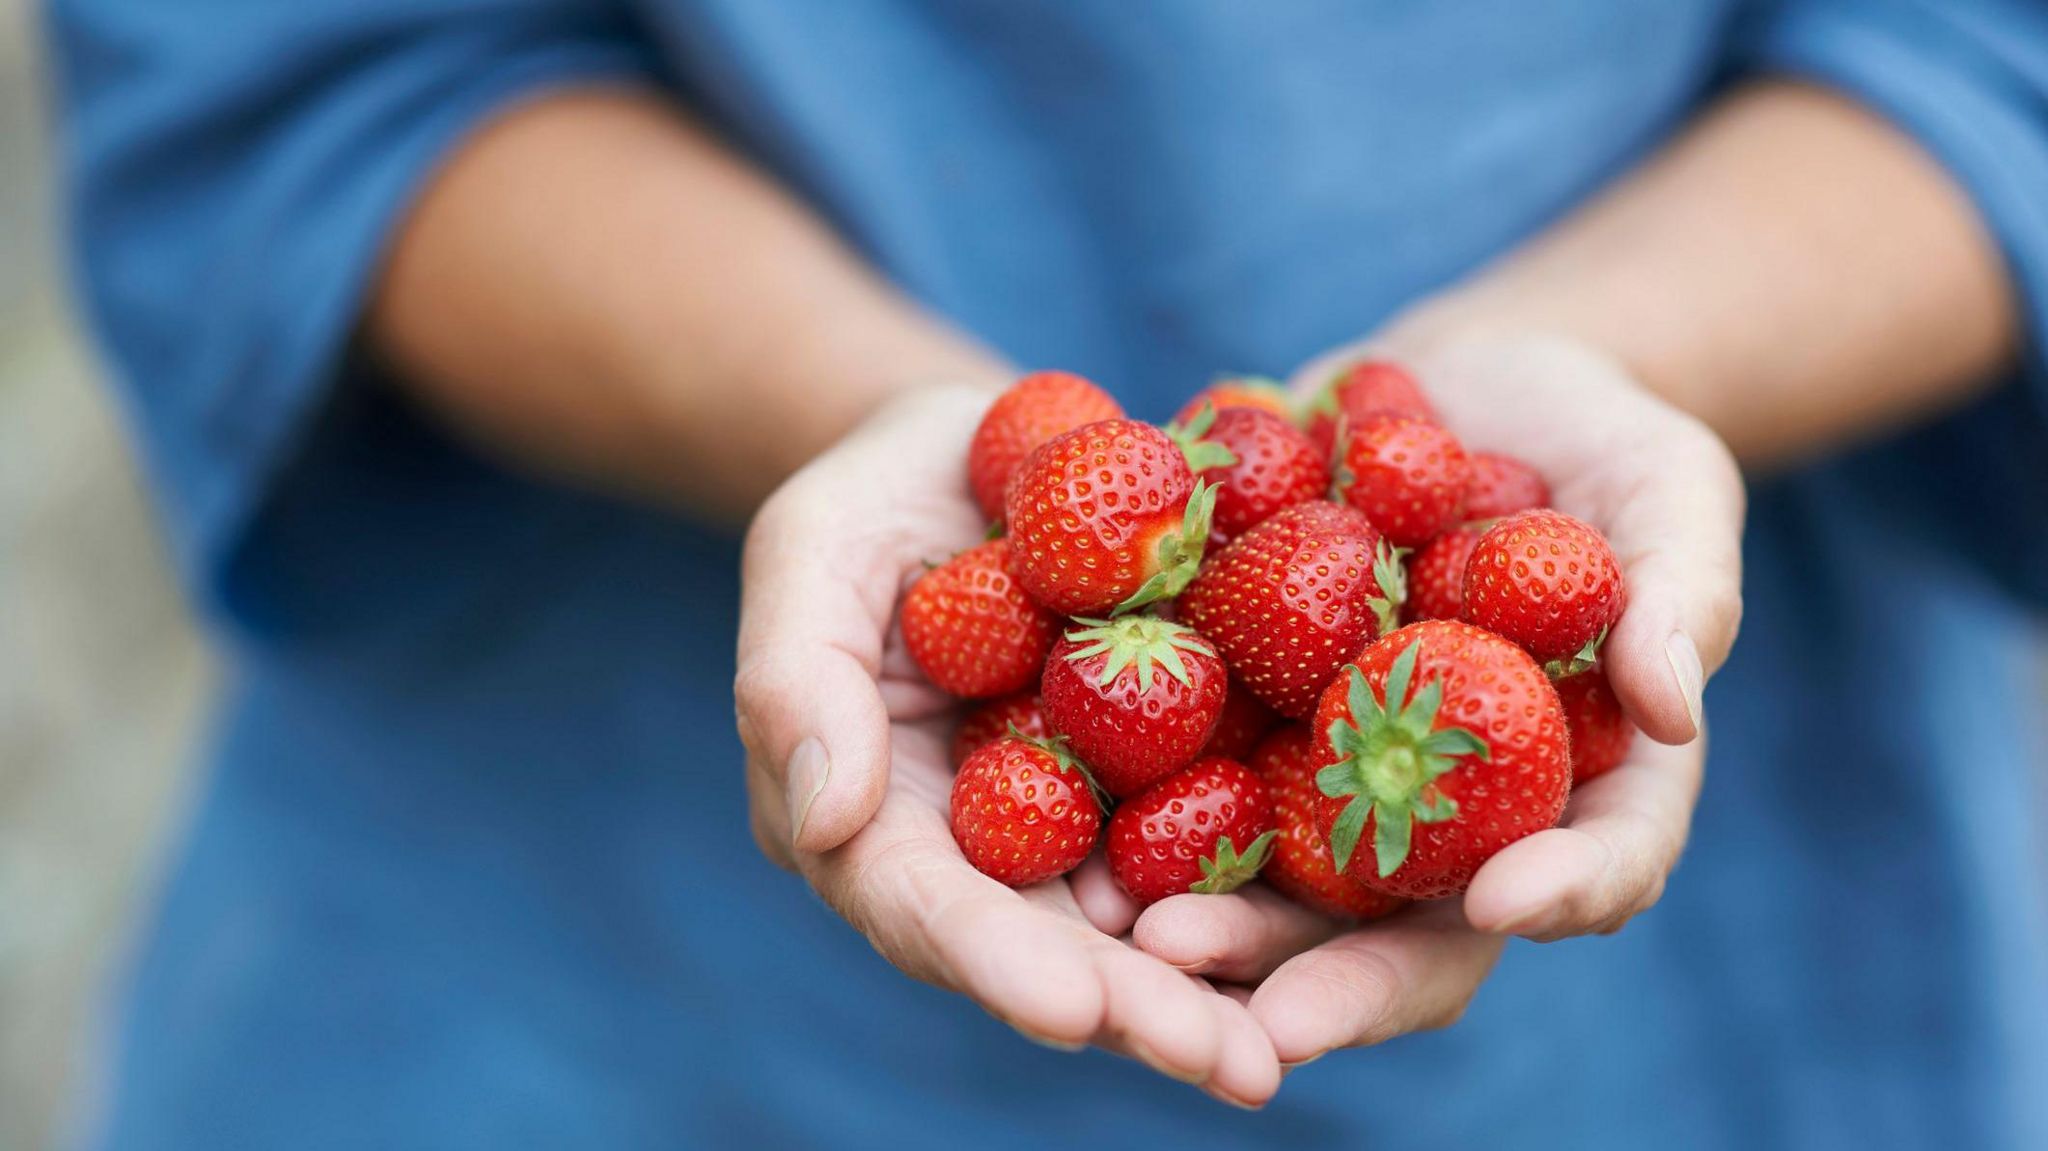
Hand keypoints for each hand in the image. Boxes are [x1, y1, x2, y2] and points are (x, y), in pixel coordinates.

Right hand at [734, 385, 1283, 1106]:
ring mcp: (1091, 820)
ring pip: (1154, 922)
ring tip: (1292, 1045)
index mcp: (882, 821)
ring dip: (1223, 987)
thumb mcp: (809, 554)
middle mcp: (992, 849)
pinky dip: (1280, 886)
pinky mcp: (1177, 772)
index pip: (928, 907)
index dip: (998, 960)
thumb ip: (795, 680)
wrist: (986, 450)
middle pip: (1059, 947)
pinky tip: (1361, 927)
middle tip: (1231, 1067)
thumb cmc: (872, 498)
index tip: (1072, 1007)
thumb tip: (821, 821)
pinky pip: (1229, 834)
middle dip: (1138, 1012)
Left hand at [1133, 330, 1744, 1064]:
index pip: (1592, 864)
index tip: (1505, 902)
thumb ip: (1685, 592)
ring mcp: (1340, 768)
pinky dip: (1136, 807)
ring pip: (1284, 879)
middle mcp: (1449, 807)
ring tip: (1143, 938)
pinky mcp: (1248, 710)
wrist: (1457, 383)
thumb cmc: (1601, 437)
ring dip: (1220, 924)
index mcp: (1574, 781)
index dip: (1561, 893)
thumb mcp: (1669, 488)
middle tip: (1266, 1016)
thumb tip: (1674, 709)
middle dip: (1338, 973)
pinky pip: (1192, 774)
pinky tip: (1067, 820)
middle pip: (1408, 920)